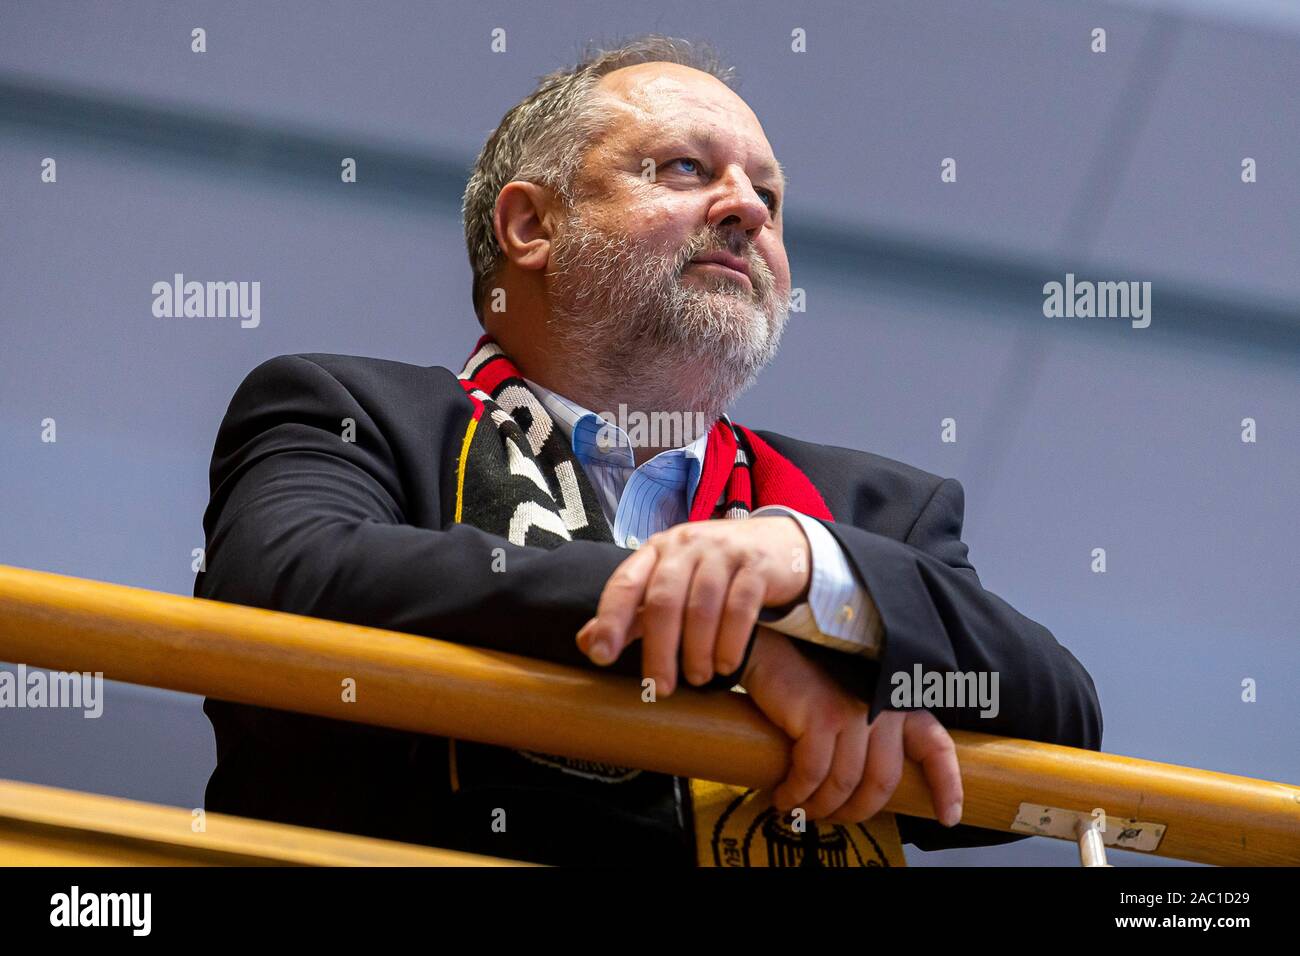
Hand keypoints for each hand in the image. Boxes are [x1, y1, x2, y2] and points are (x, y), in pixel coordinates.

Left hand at [575, 517, 809, 693]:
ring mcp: (722, 552)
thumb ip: (632, 612)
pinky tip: (726, 665)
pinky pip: (740, 608)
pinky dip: (730, 642)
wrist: (776, 544)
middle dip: (659, 650)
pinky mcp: (756, 566)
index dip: (610, 620)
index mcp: (656, 550)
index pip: (624, 583)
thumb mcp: (670, 583)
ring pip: (702, 607)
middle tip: (660, 688)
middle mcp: (685, 546)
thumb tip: (586, 642)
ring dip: (697, 651)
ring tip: (698, 678)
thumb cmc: (712, 570)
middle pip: (663, 601)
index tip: (601, 657)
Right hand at [740, 627, 963, 827]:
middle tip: (835, 818)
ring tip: (801, 810)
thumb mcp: (851, 703)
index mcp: (897, 703)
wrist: (769, 649)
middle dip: (859, 811)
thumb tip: (866, 789)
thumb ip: (869, 734)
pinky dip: (797, 793)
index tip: (948, 819)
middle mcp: (882, 707)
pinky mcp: (822, 716)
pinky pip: (813, 774)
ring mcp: (854, 711)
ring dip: (821, 807)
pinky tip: (785, 797)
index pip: (936, 746)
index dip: (947, 786)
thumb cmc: (807, 683)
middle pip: (883, 780)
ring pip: (845, 784)